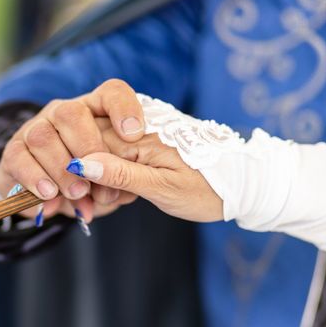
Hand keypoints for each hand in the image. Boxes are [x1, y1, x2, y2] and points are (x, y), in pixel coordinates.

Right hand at [0, 79, 142, 221]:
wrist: (48, 197)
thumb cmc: (90, 183)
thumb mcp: (112, 183)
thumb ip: (117, 182)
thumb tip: (112, 188)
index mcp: (95, 112)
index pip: (111, 92)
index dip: (123, 109)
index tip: (133, 136)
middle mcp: (63, 113)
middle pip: (72, 113)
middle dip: (87, 149)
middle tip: (96, 181)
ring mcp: (35, 129)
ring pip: (43, 137)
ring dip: (61, 170)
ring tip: (77, 193)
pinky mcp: (14, 151)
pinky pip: (19, 159)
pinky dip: (35, 179)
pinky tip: (49, 195)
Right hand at [66, 118, 223, 221]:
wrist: (242, 182)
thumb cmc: (208, 189)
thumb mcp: (163, 189)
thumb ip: (121, 175)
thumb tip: (82, 164)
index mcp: (142, 134)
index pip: (91, 144)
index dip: (84, 174)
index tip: (92, 198)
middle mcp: (137, 125)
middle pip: (90, 141)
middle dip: (91, 176)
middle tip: (108, 201)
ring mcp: (140, 131)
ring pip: (97, 148)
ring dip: (100, 178)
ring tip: (119, 200)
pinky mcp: (144, 140)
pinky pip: (112, 153)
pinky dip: (111, 177)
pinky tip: (122, 194)